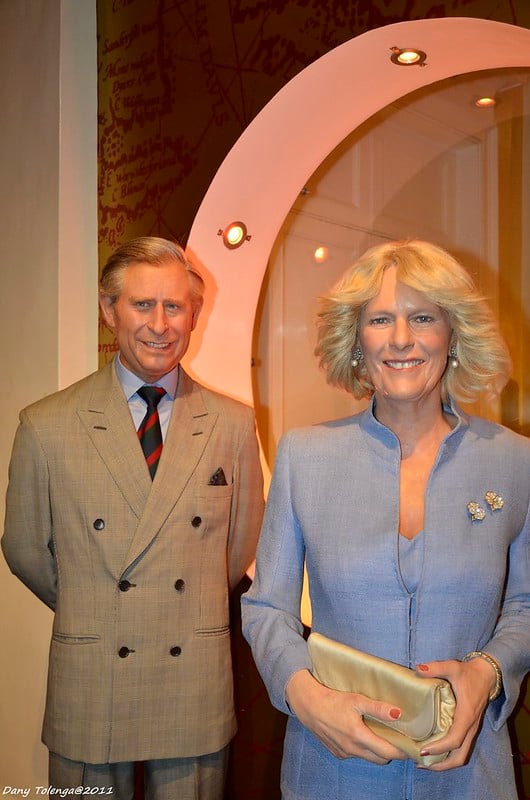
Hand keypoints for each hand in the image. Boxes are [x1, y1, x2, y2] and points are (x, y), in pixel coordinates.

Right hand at [286, 669, 407, 763]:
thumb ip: (378, 708)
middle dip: (391, 752)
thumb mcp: (357, 700)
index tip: (410, 745)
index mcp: (359, 736)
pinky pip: (356, 755)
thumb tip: (398, 714)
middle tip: (397, 738)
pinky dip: (363, 749)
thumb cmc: (333, 700)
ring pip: (368, 757)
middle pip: (380, 759)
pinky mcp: (337, 753)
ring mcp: (344, 753)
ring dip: (376, 750)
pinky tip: (361, 734)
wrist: (309, 705)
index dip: (402, 751)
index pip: (388, 752)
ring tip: (380, 734)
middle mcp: (352, 749)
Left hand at [414, 656, 496, 769]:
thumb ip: (436, 668)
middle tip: (420, 762)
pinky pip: (460, 749)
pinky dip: (448, 755)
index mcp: (466, 715)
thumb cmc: (468, 673)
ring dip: (445, 763)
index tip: (422, 750)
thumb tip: (418, 669)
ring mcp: (471, 730)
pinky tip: (433, 751)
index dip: (439, 747)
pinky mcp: (469, 729)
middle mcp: (470, 727)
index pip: (454, 739)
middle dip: (441, 764)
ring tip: (424, 762)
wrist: (486, 675)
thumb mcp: (453, 667)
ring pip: (461, 755)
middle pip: (459, 756)